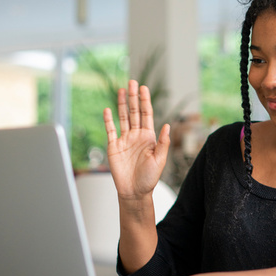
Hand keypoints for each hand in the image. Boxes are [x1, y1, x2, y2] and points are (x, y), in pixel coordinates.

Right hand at [103, 80, 169, 199]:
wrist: (134, 192)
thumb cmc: (149, 179)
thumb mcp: (159, 160)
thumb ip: (162, 143)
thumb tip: (167, 125)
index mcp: (148, 137)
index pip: (146, 114)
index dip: (145, 101)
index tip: (144, 88)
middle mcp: (136, 135)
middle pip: (134, 112)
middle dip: (133, 97)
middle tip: (132, 82)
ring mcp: (124, 140)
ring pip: (123, 117)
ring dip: (122, 104)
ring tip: (122, 90)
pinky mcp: (114, 146)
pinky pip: (110, 130)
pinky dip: (108, 120)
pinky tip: (108, 109)